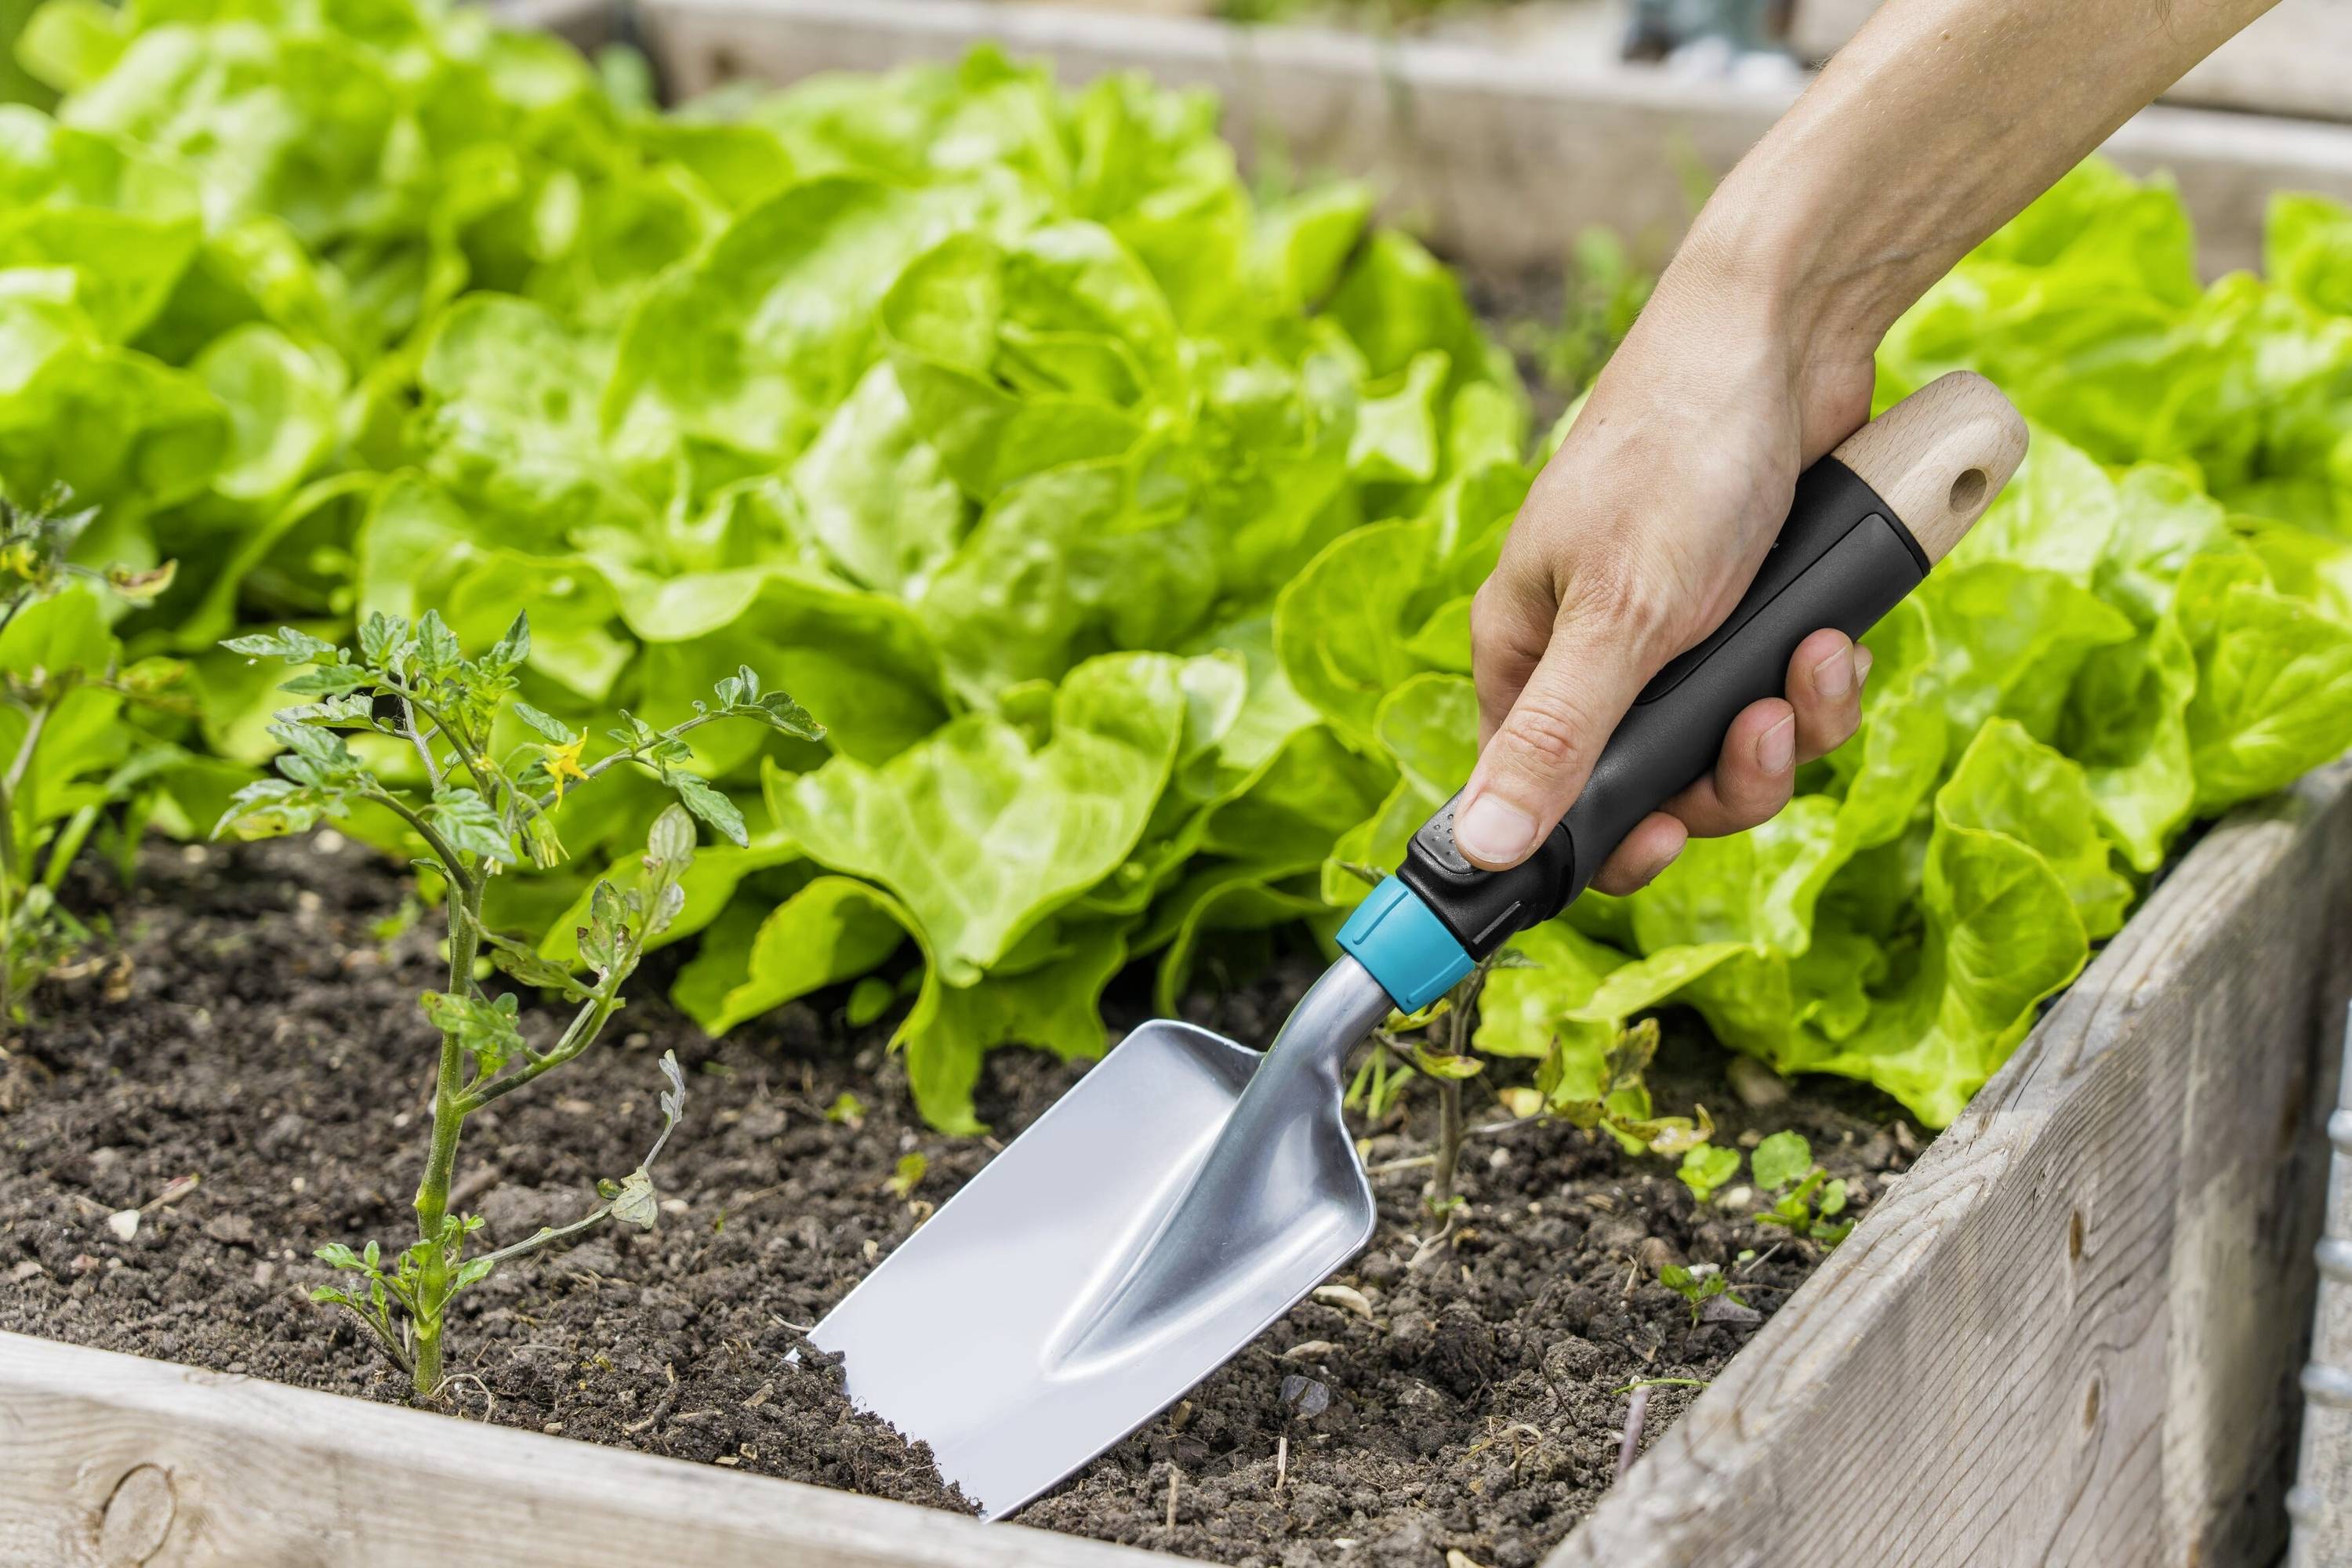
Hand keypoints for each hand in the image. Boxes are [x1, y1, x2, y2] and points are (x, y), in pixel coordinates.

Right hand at [1460, 243, 1880, 887]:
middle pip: (1657, 787)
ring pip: (1734, 747)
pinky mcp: (1753, 610)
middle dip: (1726, 778)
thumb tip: (1479, 848)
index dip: (1603, 839)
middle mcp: (1595, 652)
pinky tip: (1838, 635)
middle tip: (1762, 733)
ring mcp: (1680, 633)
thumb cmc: (1676, 453)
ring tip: (1816, 661)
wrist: (1787, 335)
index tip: (1667, 842)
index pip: (1539, 797)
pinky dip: (1822, 681)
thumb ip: (1555, 741)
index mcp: (1527, 652)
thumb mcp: (1618, 615)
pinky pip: (1789, 694)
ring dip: (1791, 727)